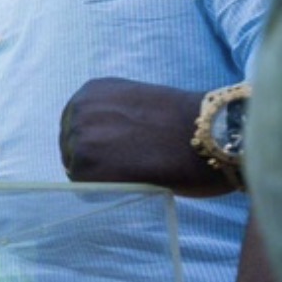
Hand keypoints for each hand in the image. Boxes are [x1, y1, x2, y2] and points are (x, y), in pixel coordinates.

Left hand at [59, 77, 229, 195]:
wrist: (210, 134)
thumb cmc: (186, 120)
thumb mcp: (137, 102)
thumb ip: (112, 114)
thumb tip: (100, 140)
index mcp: (92, 90)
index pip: (75, 125)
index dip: (97, 143)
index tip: (119, 150)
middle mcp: (79, 109)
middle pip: (71, 146)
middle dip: (95, 159)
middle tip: (130, 164)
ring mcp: (79, 137)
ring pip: (76, 167)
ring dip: (100, 175)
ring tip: (134, 171)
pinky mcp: (85, 165)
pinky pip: (84, 188)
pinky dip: (104, 190)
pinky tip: (131, 181)